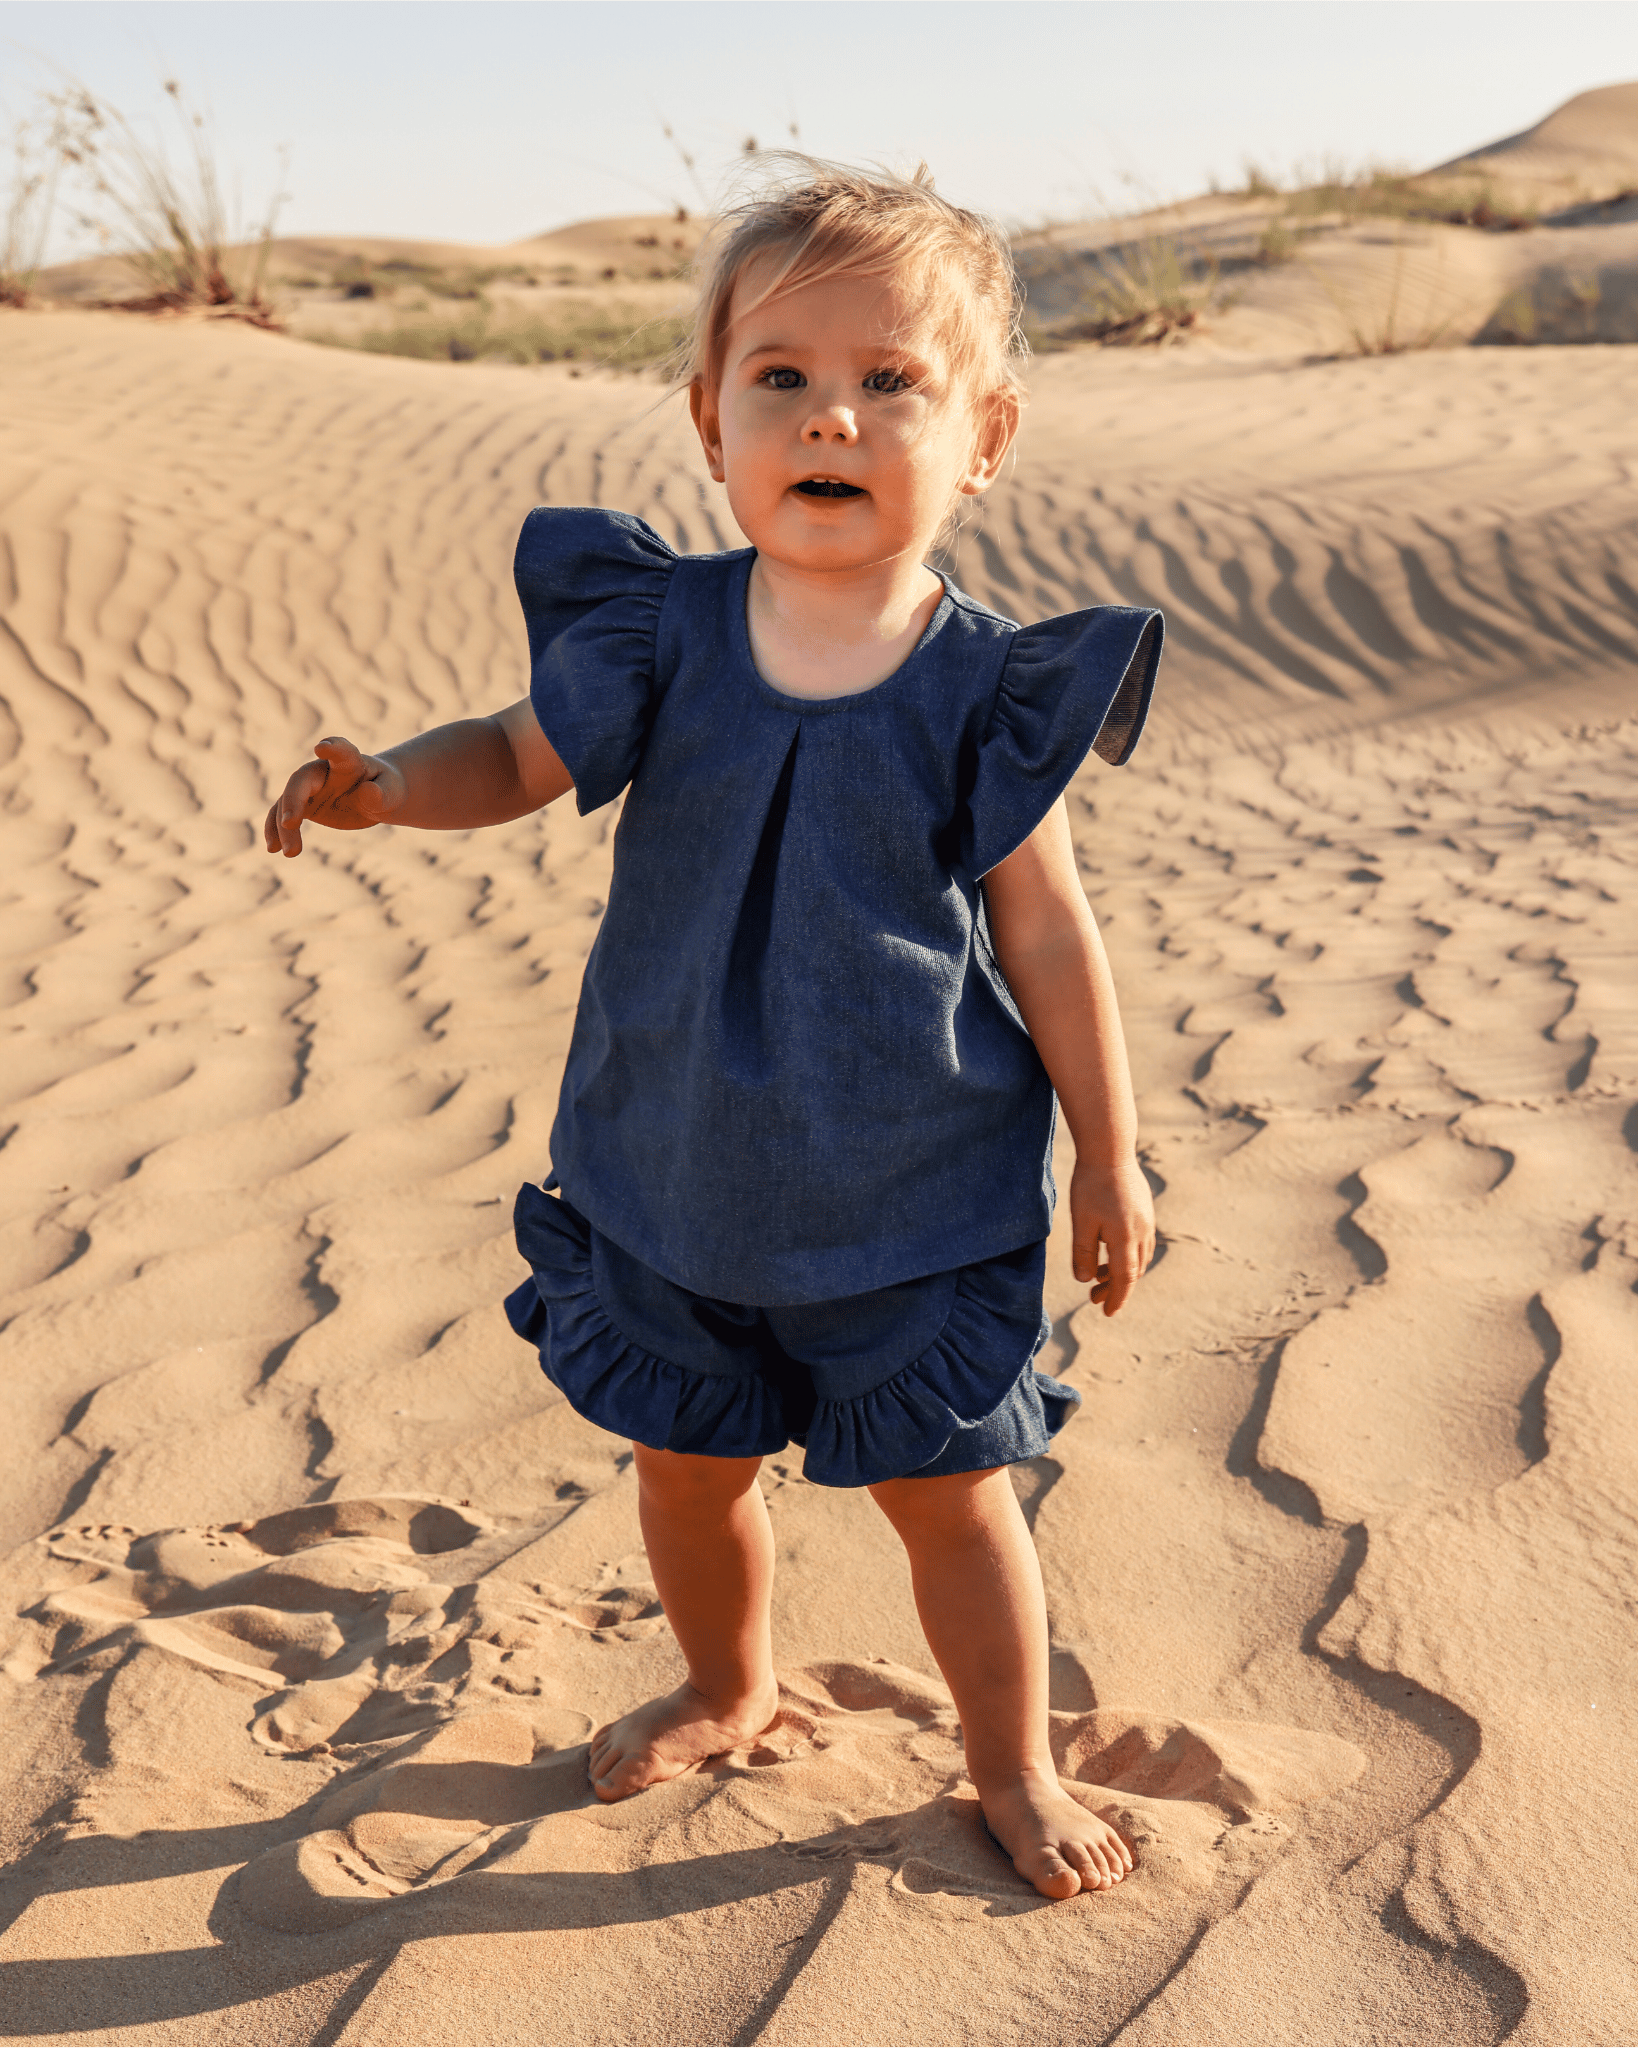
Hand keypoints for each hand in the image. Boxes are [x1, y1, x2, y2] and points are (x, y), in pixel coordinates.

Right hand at [263, 737, 407, 856]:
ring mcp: (310, 787)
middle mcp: (323, 771)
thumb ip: (382, 792)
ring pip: (286, 800)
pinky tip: (273, 849)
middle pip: (301, 780)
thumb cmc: (386, 788)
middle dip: (294, 799)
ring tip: (290, 853)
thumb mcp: (392, 791)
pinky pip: (281, 814)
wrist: (377, 794)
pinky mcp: (303, 804)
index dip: (333, 748)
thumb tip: (368, 792)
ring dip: (282, 826)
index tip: (322, 747)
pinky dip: (275, 830)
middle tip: (290, 823)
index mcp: (349, 762)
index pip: (341, 752)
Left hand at [1070, 1154, 1155, 1316]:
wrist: (1110, 1150)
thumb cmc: (1091, 1186)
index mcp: (1126, 1238)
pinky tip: (1111, 1252)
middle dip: (1116, 1288)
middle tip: (1094, 1299)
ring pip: (1139, 1257)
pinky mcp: (1145, 1210)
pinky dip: (1128, 1255)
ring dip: (1122, 1272)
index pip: (1125, 1279)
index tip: (1107, 1313)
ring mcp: (1147, 1221)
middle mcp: (1142, 1232)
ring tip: (1099, 1276)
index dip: (1117, 1298)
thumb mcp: (1082, 1222)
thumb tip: (1085, 1281)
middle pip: (1134, 1271)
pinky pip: (1141, 1242)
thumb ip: (1084, 1254)